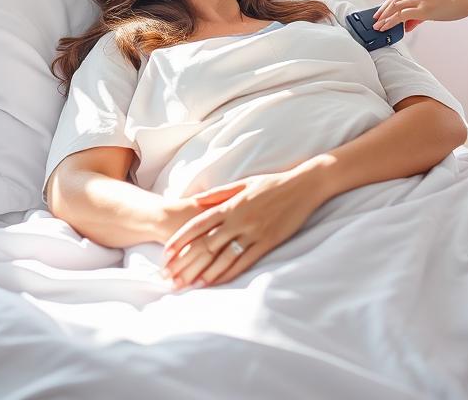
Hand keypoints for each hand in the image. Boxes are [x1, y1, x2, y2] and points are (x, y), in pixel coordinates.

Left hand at [161, 171, 320, 288]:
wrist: (302, 186)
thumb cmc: (271, 183)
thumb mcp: (242, 183)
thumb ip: (218, 194)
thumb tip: (194, 201)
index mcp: (230, 205)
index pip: (198, 225)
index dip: (180, 241)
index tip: (165, 254)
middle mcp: (239, 220)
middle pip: (205, 245)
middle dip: (185, 263)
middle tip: (169, 277)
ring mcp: (253, 233)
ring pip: (222, 257)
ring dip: (203, 273)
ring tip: (186, 285)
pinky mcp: (267, 243)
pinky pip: (243, 262)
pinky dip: (227, 274)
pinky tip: (214, 283)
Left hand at [373, 0, 467, 30]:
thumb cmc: (459, 0)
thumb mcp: (438, 1)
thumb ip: (424, 11)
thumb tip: (412, 23)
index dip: (391, 2)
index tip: (384, 10)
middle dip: (383, 10)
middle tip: (376, 19)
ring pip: (395, 7)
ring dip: (384, 17)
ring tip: (377, 26)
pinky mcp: (423, 8)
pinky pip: (401, 15)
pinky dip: (391, 22)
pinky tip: (386, 27)